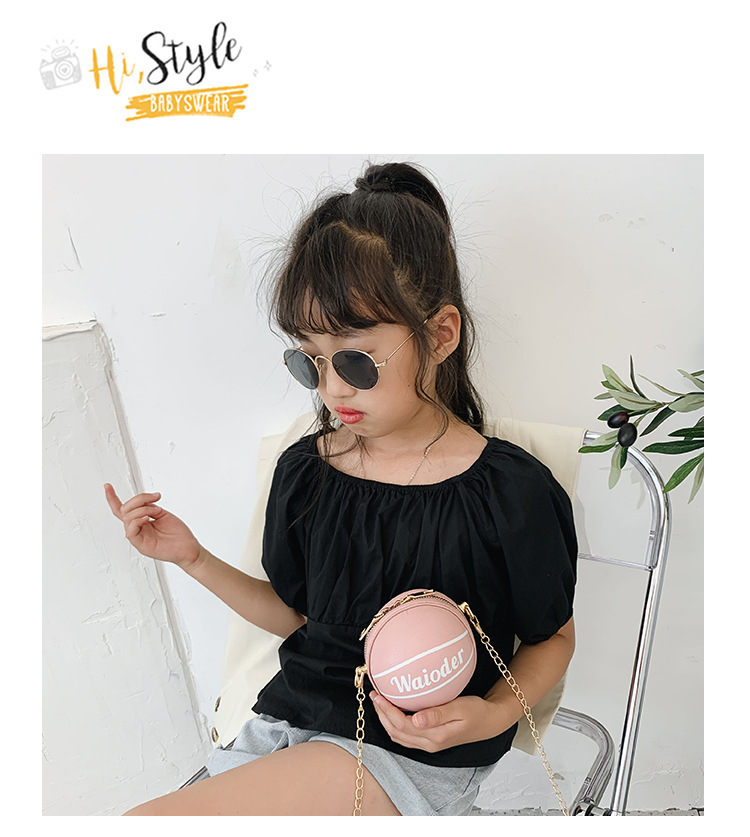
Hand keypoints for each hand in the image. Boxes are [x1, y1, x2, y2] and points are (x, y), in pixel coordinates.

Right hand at [104, 484, 201, 570]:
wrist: (189, 548)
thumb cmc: (178, 534)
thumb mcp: (163, 514)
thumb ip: (150, 507)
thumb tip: (142, 503)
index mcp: (141, 522)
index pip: (123, 510)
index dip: (113, 498)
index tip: (107, 486)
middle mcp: (137, 529)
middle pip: (124, 510)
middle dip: (138, 499)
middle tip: (155, 498)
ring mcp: (138, 537)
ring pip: (127, 518)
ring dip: (143, 509)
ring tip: (157, 512)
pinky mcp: (141, 545)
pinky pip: (131, 531)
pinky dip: (137, 521)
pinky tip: (147, 519)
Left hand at [370, 692, 515, 752]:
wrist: (488, 722)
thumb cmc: (476, 712)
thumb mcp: (460, 708)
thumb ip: (438, 714)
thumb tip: (415, 719)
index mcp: (435, 736)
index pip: (402, 725)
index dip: (387, 711)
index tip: (378, 695)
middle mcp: (429, 743)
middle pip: (396, 732)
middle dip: (382, 714)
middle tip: (374, 695)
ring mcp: (429, 744)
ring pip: (399, 736)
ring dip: (386, 719)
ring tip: (380, 702)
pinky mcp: (430, 740)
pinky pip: (406, 735)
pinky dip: (395, 723)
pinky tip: (394, 710)